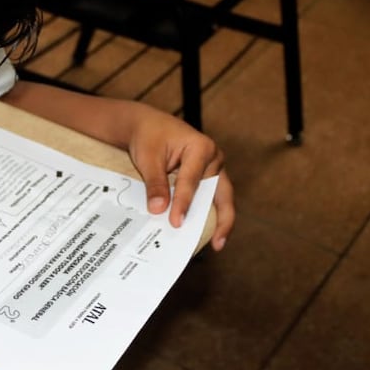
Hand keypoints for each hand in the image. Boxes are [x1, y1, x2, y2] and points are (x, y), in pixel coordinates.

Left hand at [127, 112, 234, 250]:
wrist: (147, 126)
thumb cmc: (148, 137)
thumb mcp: (147, 158)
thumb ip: (155, 184)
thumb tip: (159, 210)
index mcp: (201, 147)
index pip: (191, 182)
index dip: (184, 204)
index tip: (176, 223)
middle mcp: (214, 157)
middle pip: (221, 192)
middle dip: (221, 219)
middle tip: (216, 244)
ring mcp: (214, 167)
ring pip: (220, 197)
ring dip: (219, 219)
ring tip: (215, 243)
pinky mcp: (209, 176)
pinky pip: (212, 197)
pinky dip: (209, 213)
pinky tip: (204, 231)